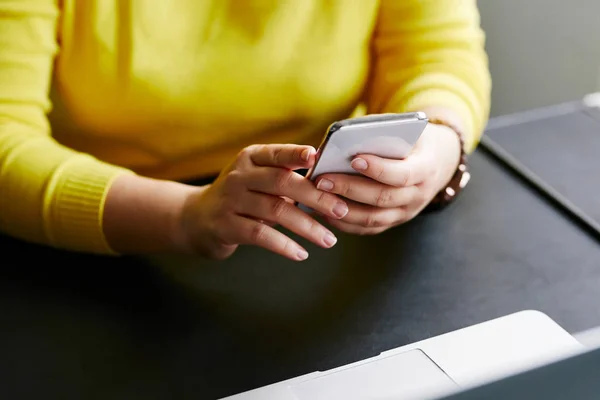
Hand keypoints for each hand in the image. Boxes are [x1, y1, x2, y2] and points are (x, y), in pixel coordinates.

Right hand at [176, 144, 348, 260]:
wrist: (196, 219)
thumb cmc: (240, 197)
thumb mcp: (257, 179)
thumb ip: (285, 176)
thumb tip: (329, 182)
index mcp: (250, 158)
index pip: (277, 153)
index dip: (297, 154)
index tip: (318, 157)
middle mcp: (239, 175)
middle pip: (282, 182)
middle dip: (316, 196)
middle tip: (341, 210)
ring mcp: (230, 200)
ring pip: (276, 210)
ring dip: (307, 227)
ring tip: (329, 240)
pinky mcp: (225, 225)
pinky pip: (260, 234)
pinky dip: (284, 245)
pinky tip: (301, 253)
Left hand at [314, 123, 461, 234]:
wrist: (439, 161)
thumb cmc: (414, 139)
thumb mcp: (408, 129)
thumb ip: (381, 133)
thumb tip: (342, 139)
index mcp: (426, 169)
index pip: (402, 174)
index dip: (378, 169)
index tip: (354, 159)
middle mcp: (418, 195)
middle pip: (382, 198)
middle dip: (349, 188)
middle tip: (322, 179)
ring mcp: (406, 212)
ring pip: (372, 218)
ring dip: (342, 209)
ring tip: (319, 195)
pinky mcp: (394, 221)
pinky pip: (368, 228)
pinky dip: (345, 222)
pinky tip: (325, 211)